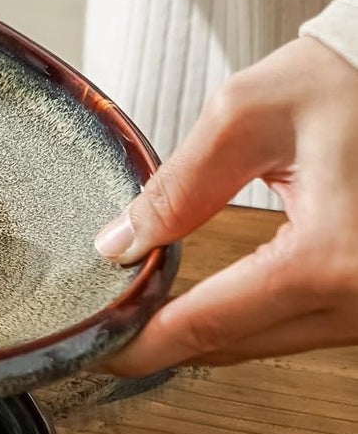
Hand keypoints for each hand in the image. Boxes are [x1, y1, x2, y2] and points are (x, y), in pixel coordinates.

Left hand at [97, 36, 357, 373]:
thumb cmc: (345, 81)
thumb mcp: (245, 119)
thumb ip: (177, 187)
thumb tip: (119, 244)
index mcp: (331, 257)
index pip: (213, 322)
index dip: (146, 342)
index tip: (100, 352)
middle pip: (241, 345)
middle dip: (170, 340)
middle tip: (109, 330)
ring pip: (272, 342)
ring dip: (212, 331)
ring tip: (147, 313)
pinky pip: (303, 324)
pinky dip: (252, 317)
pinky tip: (210, 304)